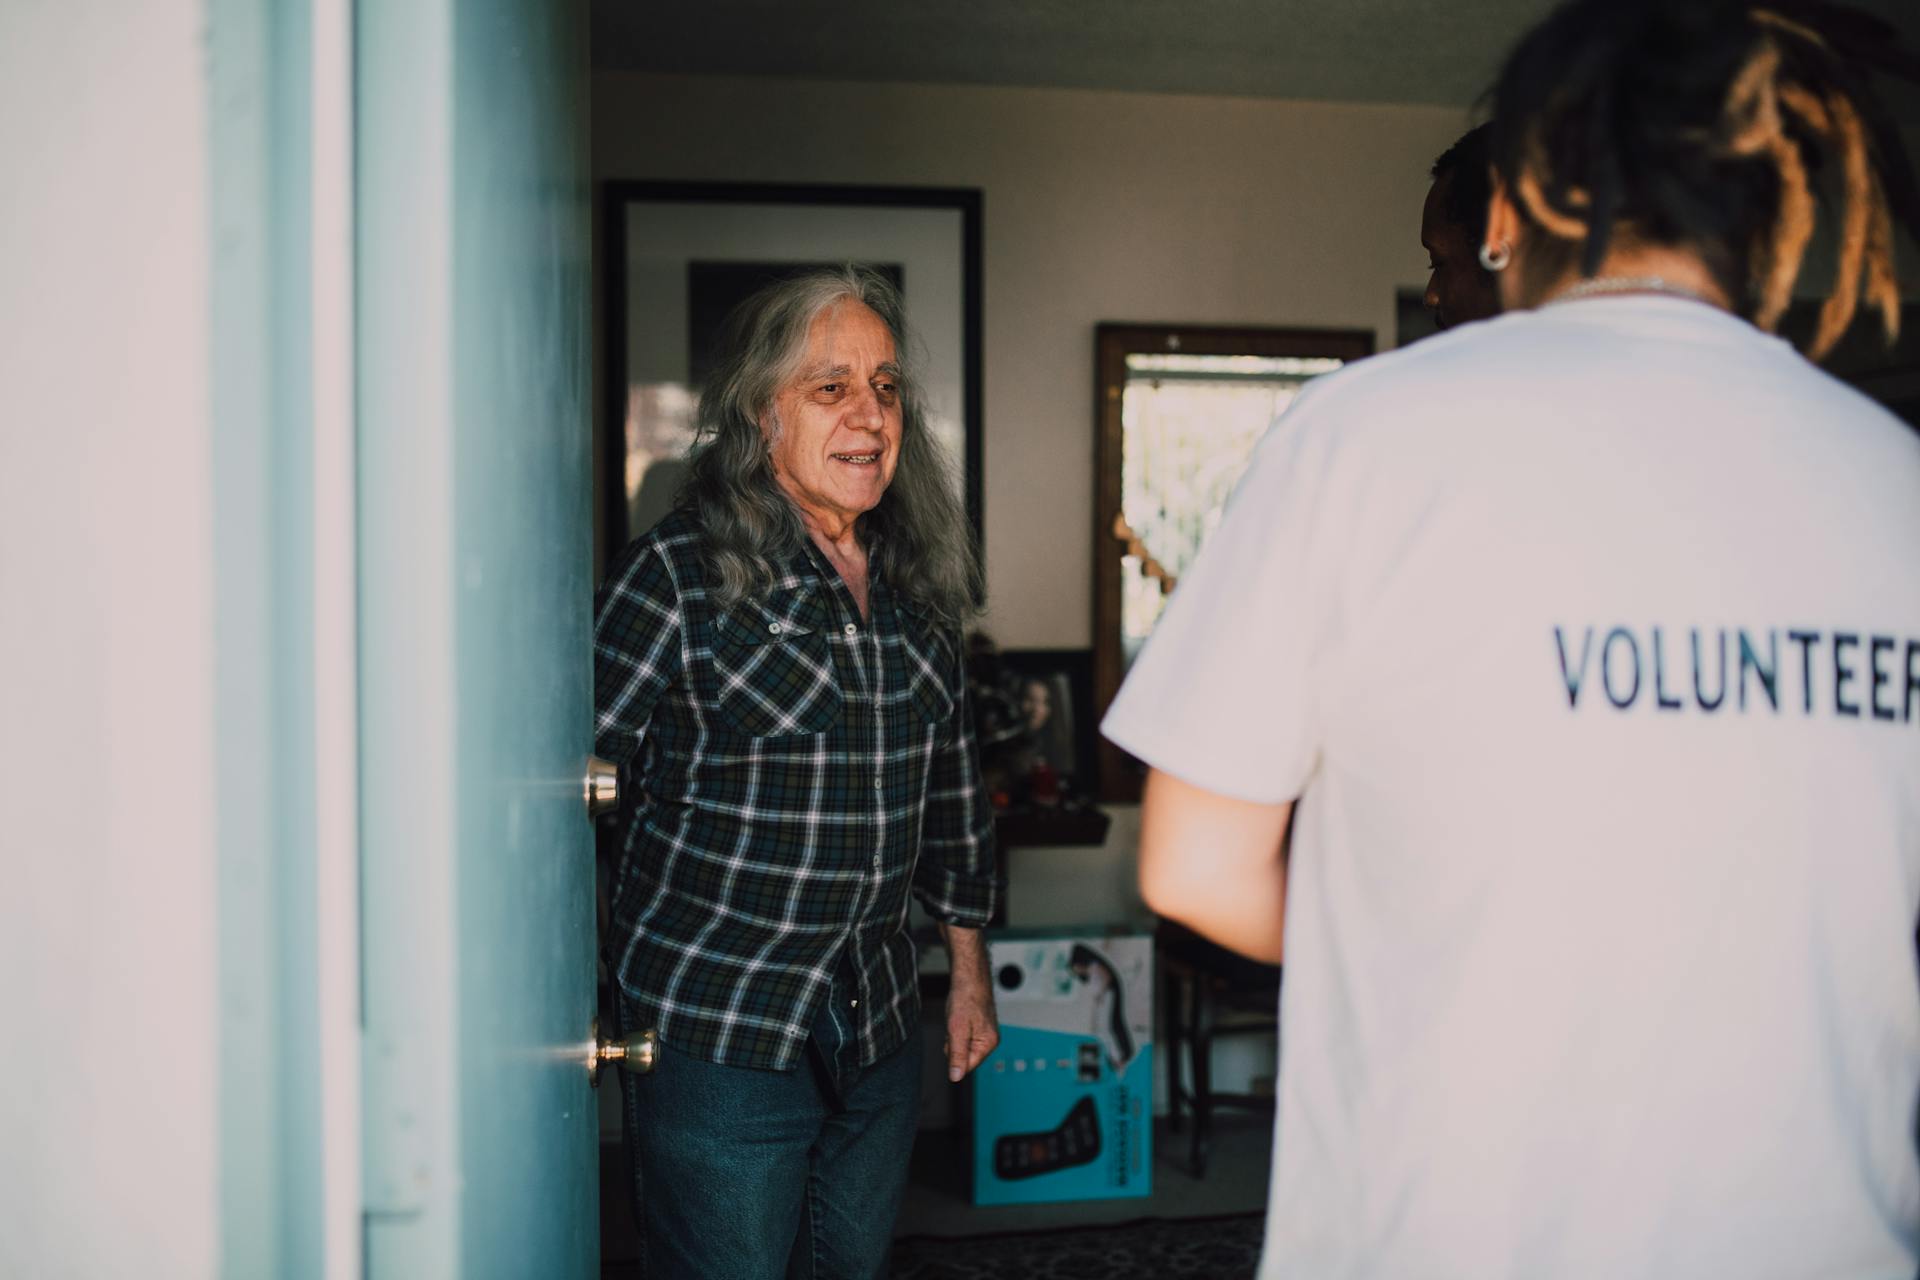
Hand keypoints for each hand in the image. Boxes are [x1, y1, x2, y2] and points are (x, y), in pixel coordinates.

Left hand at [939, 924, 998, 1081]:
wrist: (969, 973)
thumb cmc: (965, 997)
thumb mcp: (957, 1029)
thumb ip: (957, 1054)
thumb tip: (956, 1077)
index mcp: (988, 1043)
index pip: (966, 1066)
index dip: (953, 1055)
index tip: (950, 1038)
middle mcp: (990, 1040)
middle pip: (963, 1056)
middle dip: (952, 1044)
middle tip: (953, 1025)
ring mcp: (985, 1031)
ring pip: (961, 1045)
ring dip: (953, 1035)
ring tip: (955, 1017)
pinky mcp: (980, 1024)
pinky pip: (962, 1034)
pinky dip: (955, 1027)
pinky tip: (956, 1014)